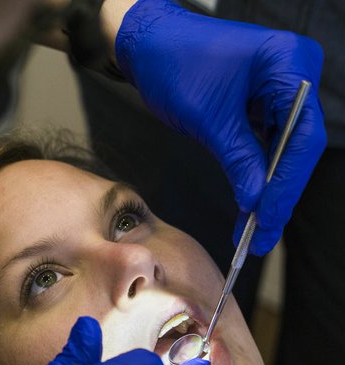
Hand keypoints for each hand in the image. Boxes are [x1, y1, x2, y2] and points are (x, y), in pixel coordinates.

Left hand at [115, 0, 326, 254]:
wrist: (147, 43)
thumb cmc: (173, 64)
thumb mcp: (207, 119)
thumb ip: (239, 159)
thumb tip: (256, 201)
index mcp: (290, 63)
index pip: (302, 135)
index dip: (286, 183)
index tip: (268, 219)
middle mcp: (294, 72)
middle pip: (298, 145)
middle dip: (279, 193)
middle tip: (263, 236)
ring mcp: (281, 86)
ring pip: (284, 148)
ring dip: (269, 189)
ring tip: (255, 231)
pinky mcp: (264, 100)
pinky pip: (267, 141)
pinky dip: (257, 172)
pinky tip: (250, 205)